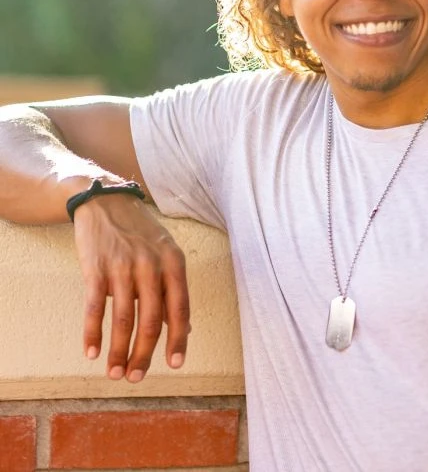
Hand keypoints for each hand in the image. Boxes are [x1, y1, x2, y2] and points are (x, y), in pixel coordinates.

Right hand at [72, 194, 189, 382]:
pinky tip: (91, 352)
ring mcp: (123, 266)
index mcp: (174, 262)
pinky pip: (94, 307)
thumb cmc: (141, 233)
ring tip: (115, 373)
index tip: (176, 363)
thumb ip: (172, 287)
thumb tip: (185, 326)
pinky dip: (93, 333)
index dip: (178, 338)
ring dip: (118, 351)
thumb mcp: (166, 252)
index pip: (180, 307)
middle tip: (137, 378)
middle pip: (151, 320)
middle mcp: (151, 265)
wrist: (107, 202)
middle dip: (145, 354)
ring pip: (123, 319)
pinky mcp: (96, 268)